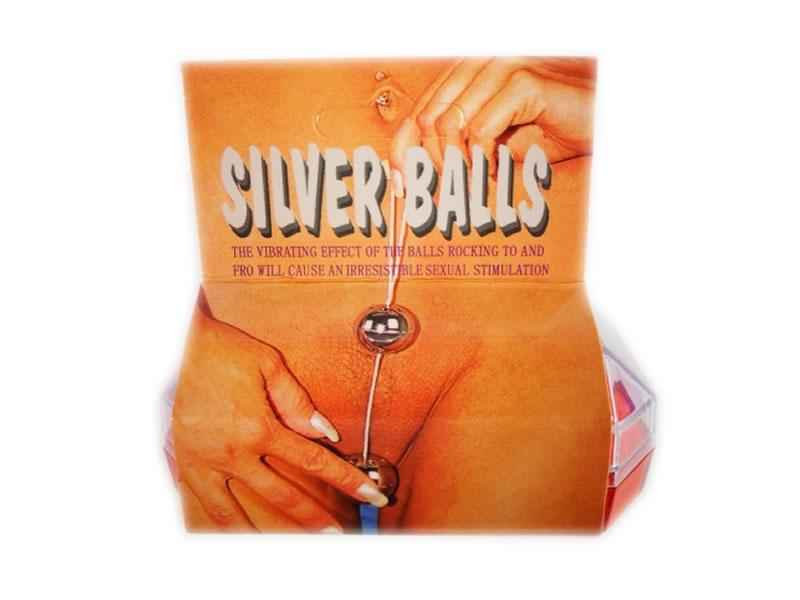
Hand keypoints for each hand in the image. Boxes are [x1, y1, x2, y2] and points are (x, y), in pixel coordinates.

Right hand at [173, 291, 387, 531]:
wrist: (174, 345)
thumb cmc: (223, 350)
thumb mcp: (268, 365)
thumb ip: (297, 402)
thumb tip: (325, 433)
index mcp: (259, 428)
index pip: (314, 462)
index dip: (348, 481)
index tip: (371, 495)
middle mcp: (234, 452)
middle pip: (281, 497)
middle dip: (313, 519)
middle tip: (336, 534)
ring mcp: (206, 462)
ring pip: (235, 513)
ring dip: (262, 534)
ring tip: (282, 548)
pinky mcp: (185, 460)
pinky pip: (200, 501)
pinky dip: (217, 519)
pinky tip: (231, 527)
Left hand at [389, 57, 594, 181]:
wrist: (600, 124)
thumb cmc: (549, 133)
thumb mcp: (494, 146)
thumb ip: (458, 150)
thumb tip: (415, 177)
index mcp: (467, 74)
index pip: (419, 110)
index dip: (402, 149)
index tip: (402, 186)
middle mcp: (479, 63)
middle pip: (427, 118)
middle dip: (430, 165)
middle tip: (443, 196)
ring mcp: (501, 67)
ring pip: (449, 124)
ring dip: (456, 165)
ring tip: (472, 186)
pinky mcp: (524, 82)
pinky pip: (482, 130)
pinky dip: (482, 160)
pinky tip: (494, 172)